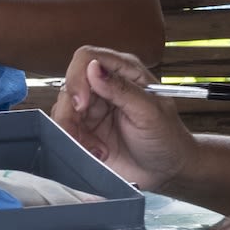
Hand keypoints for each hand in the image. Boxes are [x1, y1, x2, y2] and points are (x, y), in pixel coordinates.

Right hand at [50, 46, 196, 190]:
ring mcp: (93, 107)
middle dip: (69, 111)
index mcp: (125, 71)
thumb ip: (121, 89)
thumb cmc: (167, 139)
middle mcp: (105, 84)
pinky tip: (96, 151)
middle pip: (69, 84)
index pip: (87, 57)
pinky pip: (64, 128)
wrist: (166, 172)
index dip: (78, 77)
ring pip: (62, 108)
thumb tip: (92, 68)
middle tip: (78, 133)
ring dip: (71, 130)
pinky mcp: (85, 127)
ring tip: (95, 148)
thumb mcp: (149, 113)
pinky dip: (74, 142)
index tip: (81, 104)